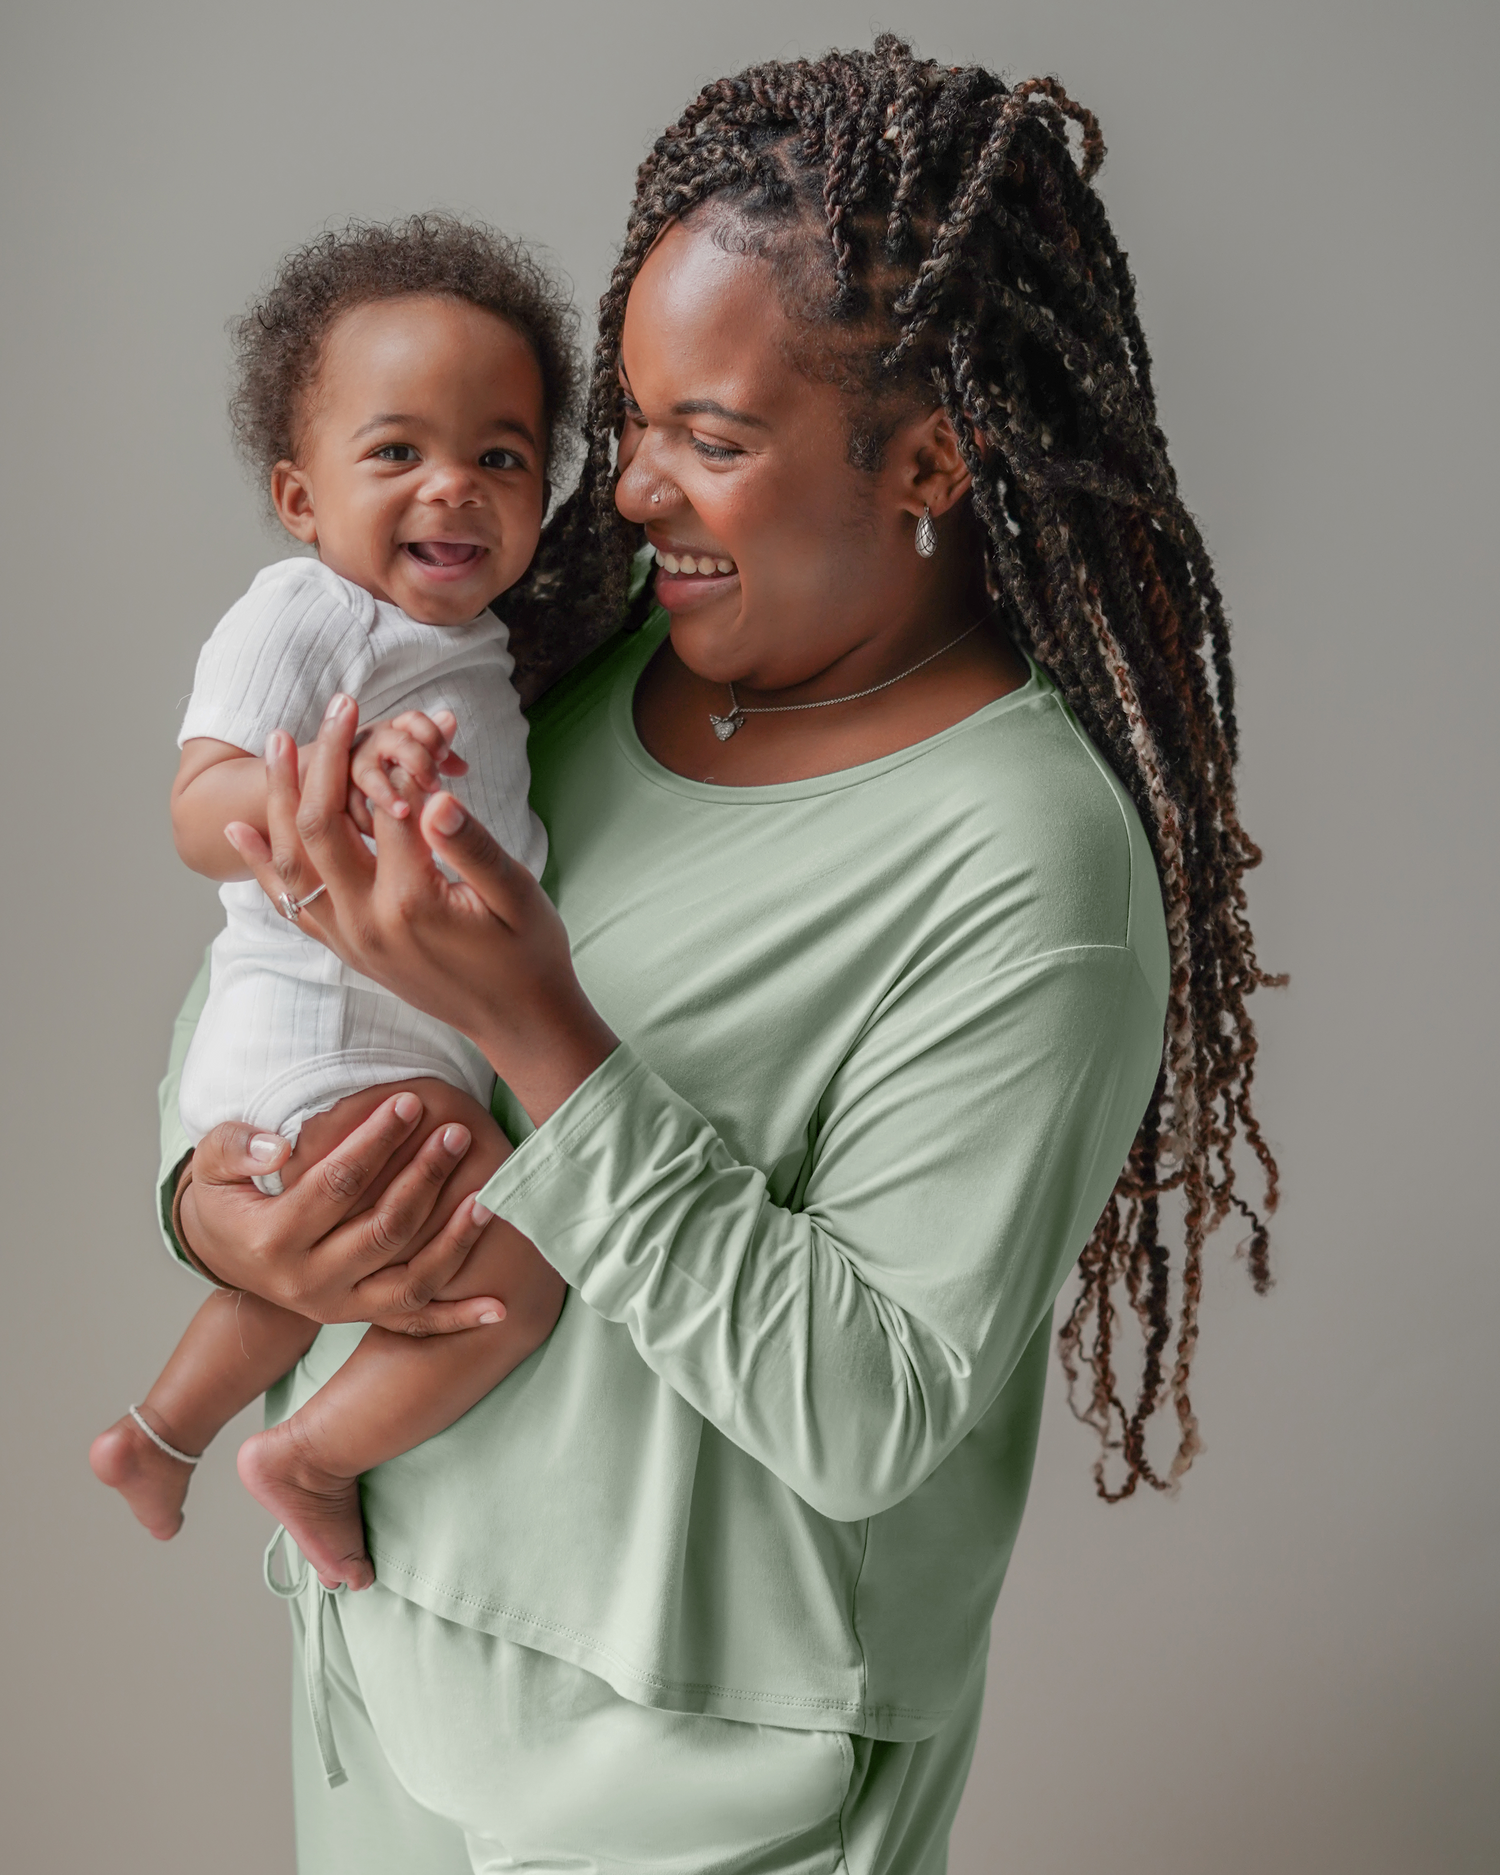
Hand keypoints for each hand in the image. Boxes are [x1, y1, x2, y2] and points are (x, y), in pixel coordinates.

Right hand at [179, 1093, 504, 1333]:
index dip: (376, 1141)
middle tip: (456, 1133)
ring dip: (453, 1239)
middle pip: (382, 1229)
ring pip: (408, 1280)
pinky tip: (499, 1306)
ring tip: (487, 1193)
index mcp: (272, 1240)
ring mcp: (337, 1306)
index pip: (337, 1184)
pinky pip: (414, 1322)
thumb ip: (236, 1148)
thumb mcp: (212, 1167)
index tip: (409, 1103)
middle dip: (424, 1177)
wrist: (224, 1254)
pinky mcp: (357, 1317)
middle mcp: (308, 1282)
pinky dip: (458, 1317)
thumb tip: (281, 1146)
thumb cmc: (227, 1197)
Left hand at [225, 694, 617, 1127]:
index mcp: (411, 900)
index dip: (404, 759)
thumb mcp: (517, 895)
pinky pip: (289, 903)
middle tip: (337, 705)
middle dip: (327, 756)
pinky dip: (261, 864)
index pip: (388, 807)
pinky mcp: (346, 950)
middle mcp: (366, 921)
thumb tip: (433, 796)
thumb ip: (472, 845)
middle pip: (321, 823)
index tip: (420, 722)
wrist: (519, 1024)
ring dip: (281, 797)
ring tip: (278, 743)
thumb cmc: (530, 955)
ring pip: (293, 859)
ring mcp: (349, 940)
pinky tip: (240, 829)